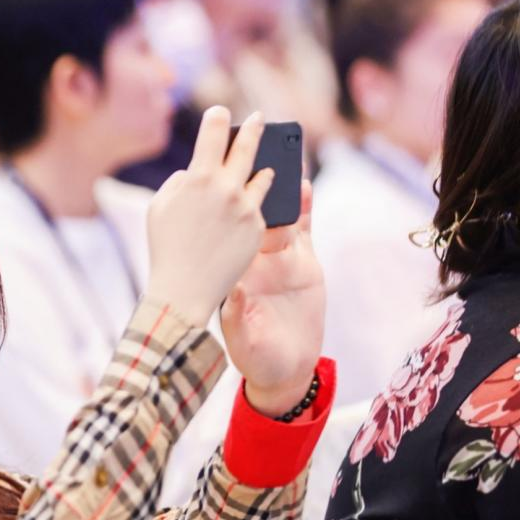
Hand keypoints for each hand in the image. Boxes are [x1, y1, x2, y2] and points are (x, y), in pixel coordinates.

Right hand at [144, 106, 275, 326]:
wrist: (184, 288)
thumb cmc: (165, 248)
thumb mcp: (159, 206)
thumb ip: (179, 182)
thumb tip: (196, 172)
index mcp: (199, 177)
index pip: (214, 131)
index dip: (217, 117)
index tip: (220, 112)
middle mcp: (227, 187)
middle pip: (247, 146)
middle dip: (254, 128)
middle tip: (260, 118)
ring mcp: (246, 208)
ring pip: (263, 176)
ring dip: (263, 166)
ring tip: (267, 162)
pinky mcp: (258, 228)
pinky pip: (260, 206)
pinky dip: (256, 200)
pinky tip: (260, 196)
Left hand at [220, 180, 324, 416]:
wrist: (284, 367)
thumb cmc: (256, 354)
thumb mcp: (245, 337)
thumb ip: (240, 314)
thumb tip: (235, 293)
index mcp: (233, 274)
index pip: (222, 235)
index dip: (219, 211)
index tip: (214, 184)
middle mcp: (252, 262)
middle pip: (247, 217)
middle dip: (247, 186)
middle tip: (244, 152)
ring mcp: (279, 260)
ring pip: (276, 216)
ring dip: (276, 190)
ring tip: (277, 161)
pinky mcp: (305, 264)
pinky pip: (304, 229)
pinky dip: (304, 208)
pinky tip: (303, 186)